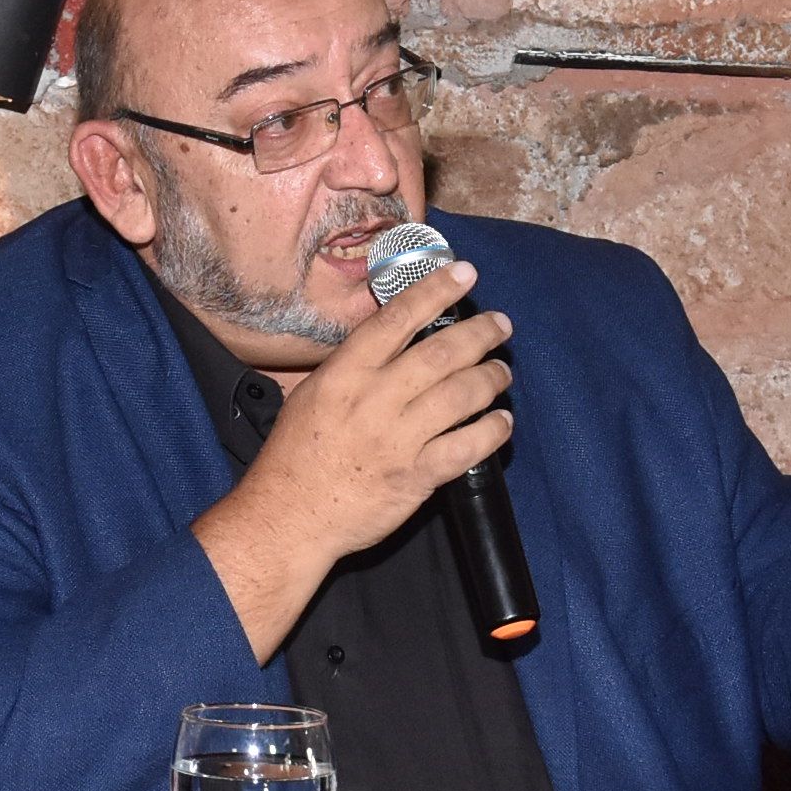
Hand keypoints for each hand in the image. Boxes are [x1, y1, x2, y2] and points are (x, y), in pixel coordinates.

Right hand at [192, 264, 515, 659]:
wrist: (289, 517)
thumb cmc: (296, 454)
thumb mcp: (313, 394)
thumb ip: (352, 367)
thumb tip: (390, 337)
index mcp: (345, 373)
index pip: (397, 319)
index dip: (435, 291)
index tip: (464, 274)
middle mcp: (374, 400)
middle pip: (441, 352)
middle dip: (479, 332)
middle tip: (500, 324)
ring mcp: (398, 439)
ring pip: (461, 394)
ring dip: (490, 378)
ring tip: (501, 371)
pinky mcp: (416, 477)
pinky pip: (466, 448)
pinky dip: (491, 431)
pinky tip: (501, 422)